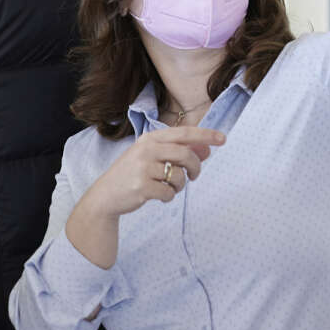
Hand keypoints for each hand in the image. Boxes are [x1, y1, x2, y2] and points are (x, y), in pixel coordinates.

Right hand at [85, 126, 223, 217]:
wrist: (106, 195)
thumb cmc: (132, 174)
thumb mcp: (152, 158)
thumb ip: (178, 152)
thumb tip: (206, 150)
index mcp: (150, 138)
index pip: (184, 133)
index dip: (205, 135)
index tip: (223, 139)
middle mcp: (146, 149)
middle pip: (185, 154)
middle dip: (195, 167)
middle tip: (194, 176)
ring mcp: (143, 168)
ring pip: (179, 175)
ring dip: (179, 185)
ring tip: (169, 187)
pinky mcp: (142, 186)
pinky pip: (169, 192)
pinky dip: (169, 196)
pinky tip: (158, 195)